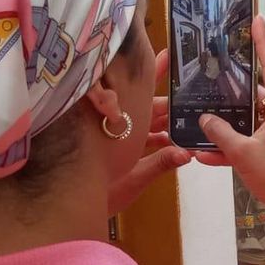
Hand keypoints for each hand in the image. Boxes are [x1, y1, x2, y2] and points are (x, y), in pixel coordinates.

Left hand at [108, 48, 192, 216]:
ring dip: (168, 120)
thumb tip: (188, 153)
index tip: (167, 55)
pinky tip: (177, 141)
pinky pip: (145, 141)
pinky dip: (161, 140)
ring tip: (190, 112)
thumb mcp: (133, 177)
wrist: (72, 209)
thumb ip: (161, 163)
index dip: (154, 74)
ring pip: (148, 123)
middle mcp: (122, 127)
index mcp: (122, 124)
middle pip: (149, 107)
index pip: (142, 92)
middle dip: (170, 100)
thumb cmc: (97, 189)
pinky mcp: (122, 156)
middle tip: (192, 89)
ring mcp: (121, 140)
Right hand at [196, 17, 264, 223]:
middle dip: (235, 86)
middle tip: (216, 70)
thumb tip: (205, 119)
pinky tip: (206, 155)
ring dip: (228, 123)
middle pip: (258, 93)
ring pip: (251, 120)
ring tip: (202, 117)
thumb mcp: (242, 152)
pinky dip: (232, 146)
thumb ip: (220, 133)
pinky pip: (251, 142)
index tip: (258, 19)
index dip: (263, 42)